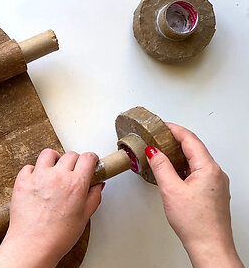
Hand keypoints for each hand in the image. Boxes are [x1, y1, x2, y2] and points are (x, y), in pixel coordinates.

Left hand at [0, 149, 103, 267]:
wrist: (32, 245)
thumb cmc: (57, 236)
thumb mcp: (84, 217)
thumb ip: (93, 197)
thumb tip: (97, 185)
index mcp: (75, 184)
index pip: (88, 158)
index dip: (91, 160)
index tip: (90, 164)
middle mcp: (57, 177)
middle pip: (70, 155)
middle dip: (75, 161)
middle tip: (73, 172)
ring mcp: (38, 177)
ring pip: (48, 154)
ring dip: (54, 160)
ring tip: (54, 170)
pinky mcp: (22, 181)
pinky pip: (29, 166)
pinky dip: (34, 171)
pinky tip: (38, 181)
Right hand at [146, 123, 243, 267]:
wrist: (209, 246)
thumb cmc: (195, 223)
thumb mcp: (171, 190)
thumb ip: (161, 167)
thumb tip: (154, 152)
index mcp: (208, 168)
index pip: (190, 140)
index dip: (174, 130)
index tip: (162, 125)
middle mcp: (215, 173)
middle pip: (195, 148)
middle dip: (176, 140)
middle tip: (159, 136)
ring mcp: (215, 183)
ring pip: (196, 161)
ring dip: (179, 155)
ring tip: (162, 153)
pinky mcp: (212, 193)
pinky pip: (198, 172)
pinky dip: (184, 167)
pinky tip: (173, 173)